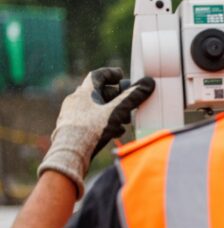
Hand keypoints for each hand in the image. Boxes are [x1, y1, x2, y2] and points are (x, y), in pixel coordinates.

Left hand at [37, 68, 154, 196]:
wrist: (70, 153)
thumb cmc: (91, 130)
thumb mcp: (116, 112)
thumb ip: (132, 97)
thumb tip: (148, 82)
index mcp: (84, 92)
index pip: (97, 76)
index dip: (110, 73)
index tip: (121, 76)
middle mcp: (76, 101)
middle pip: (99, 93)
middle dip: (117, 98)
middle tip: (129, 103)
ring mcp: (72, 115)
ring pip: (96, 108)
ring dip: (112, 112)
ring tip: (124, 121)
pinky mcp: (72, 129)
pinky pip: (90, 120)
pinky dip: (104, 122)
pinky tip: (114, 132)